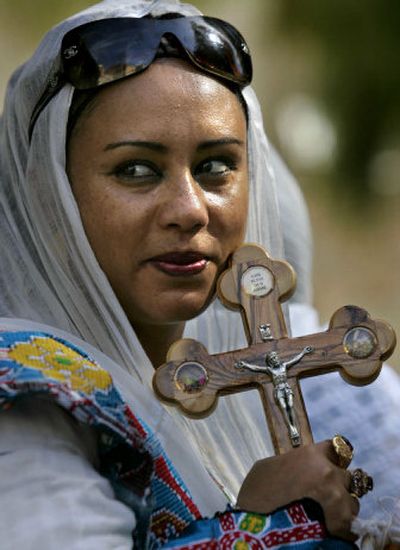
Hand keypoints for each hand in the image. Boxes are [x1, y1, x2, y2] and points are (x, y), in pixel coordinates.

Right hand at [236, 440, 358, 540]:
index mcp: (311, 454)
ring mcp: (336, 496)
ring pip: (353, 503)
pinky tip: (335, 534)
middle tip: (325, 501)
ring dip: (344, 510)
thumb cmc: (256, 494)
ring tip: (330, 520)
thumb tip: (302, 470)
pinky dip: (345, 530)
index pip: (339, 449)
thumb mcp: (269, 467)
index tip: (331, 469)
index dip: (335, 460)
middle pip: (347, 478)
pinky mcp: (340, 522)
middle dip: (339, 488)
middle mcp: (328, 471)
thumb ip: (294, 464)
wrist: (254, 523)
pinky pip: (352, 525)